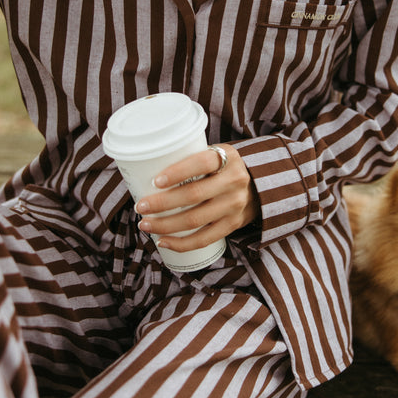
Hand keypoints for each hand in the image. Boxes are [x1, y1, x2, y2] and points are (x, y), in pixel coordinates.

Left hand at [135, 144, 260, 252]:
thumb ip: (191, 158)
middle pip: (194, 195)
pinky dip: (181, 243)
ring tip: (145, 224)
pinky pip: (204, 239)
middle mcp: (234, 181)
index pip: (201, 163)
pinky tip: (163, 241)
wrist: (257, 187)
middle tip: (140, 206)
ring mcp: (235, 205)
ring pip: (195, 220)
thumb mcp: (215, 154)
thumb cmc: (222, 169)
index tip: (155, 181)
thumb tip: (146, 168)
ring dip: (166, 225)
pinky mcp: (233, 224)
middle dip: (162, 203)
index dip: (177, 172)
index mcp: (227, 158)